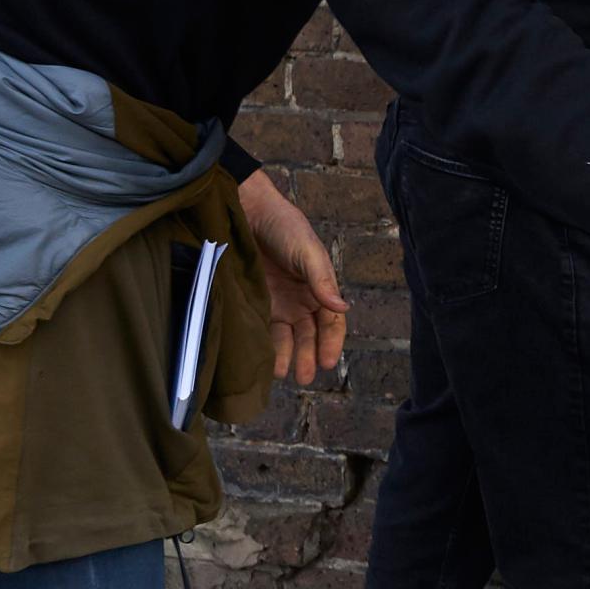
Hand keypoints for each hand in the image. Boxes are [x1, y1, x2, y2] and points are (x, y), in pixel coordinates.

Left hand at [240, 168, 347, 387]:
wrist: (247, 211)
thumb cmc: (284, 227)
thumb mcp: (308, 252)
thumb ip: (323, 281)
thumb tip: (342, 308)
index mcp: (320, 287)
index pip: (331, 322)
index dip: (331, 343)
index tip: (326, 363)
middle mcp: (301, 298)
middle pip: (309, 334)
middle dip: (308, 356)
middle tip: (303, 377)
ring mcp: (277, 301)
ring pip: (286, 336)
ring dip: (286, 355)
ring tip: (282, 373)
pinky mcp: (255, 300)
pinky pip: (263, 328)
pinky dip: (265, 344)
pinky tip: (264, 359)